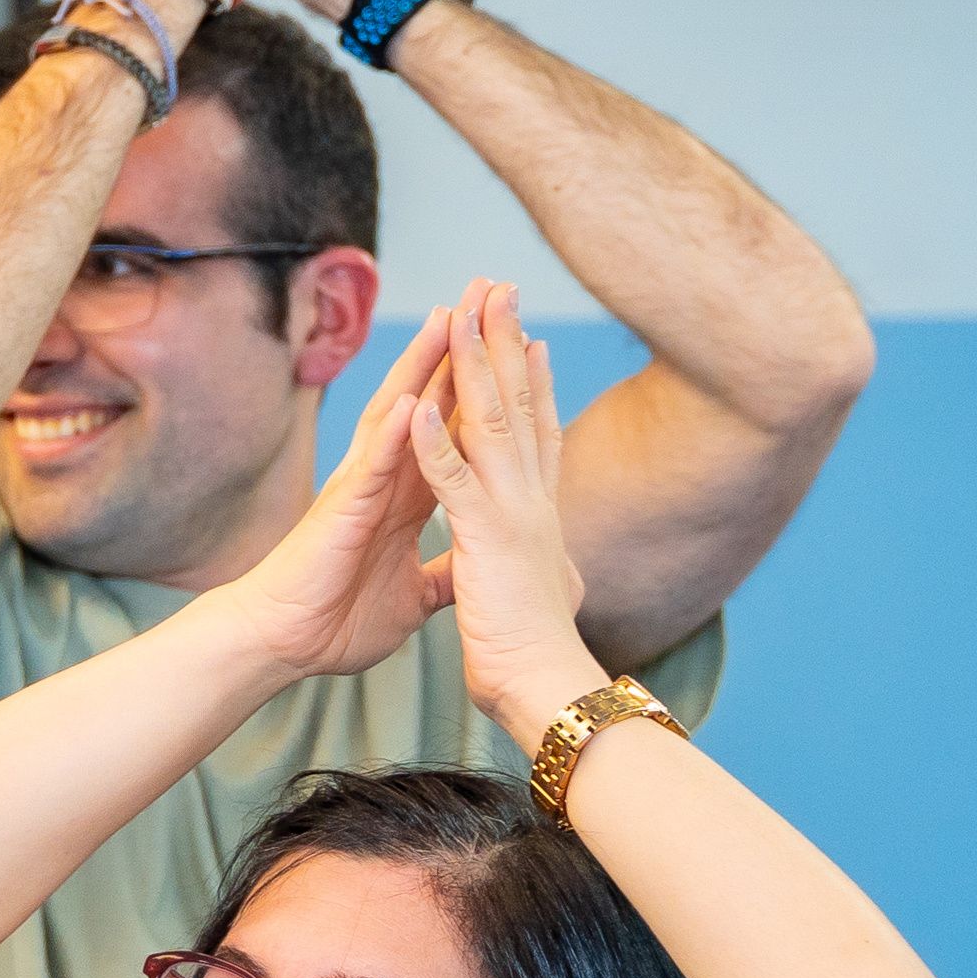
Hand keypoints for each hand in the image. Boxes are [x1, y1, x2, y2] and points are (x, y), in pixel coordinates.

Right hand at [208, 303, 461, 693]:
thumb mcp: (414, 595)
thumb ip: (443, 571)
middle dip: (459, 348)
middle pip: (429, 400)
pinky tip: (412, 398)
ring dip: (422, 366)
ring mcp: (362, 488)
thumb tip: (470, 565)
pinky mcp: (341, 511)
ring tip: (450, 316)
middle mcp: (386, 479)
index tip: (518, 340)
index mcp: (408, 497)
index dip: (485, 384)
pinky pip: (370, 466)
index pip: (454, 429)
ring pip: (397, 414)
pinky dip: (394, 433)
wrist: (285, 645)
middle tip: (489, 292)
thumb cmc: (337, 619)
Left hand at [405, 285, 605, 736]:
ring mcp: (511, 516)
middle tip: (497, 286)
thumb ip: (538, 572)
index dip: (531, 382)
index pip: (535, 433)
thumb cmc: (541, 657)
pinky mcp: (485, 542)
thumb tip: (558, 574)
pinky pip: (453, 484)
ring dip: (472, 367)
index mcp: (538, 513)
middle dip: (504, 344)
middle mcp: (532, 501)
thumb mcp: (538, 598)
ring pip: (490, 425)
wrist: (550, 690)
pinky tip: (418, 404)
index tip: (526, 337)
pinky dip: (434, 445)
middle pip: (518, 407)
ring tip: (462, 312)